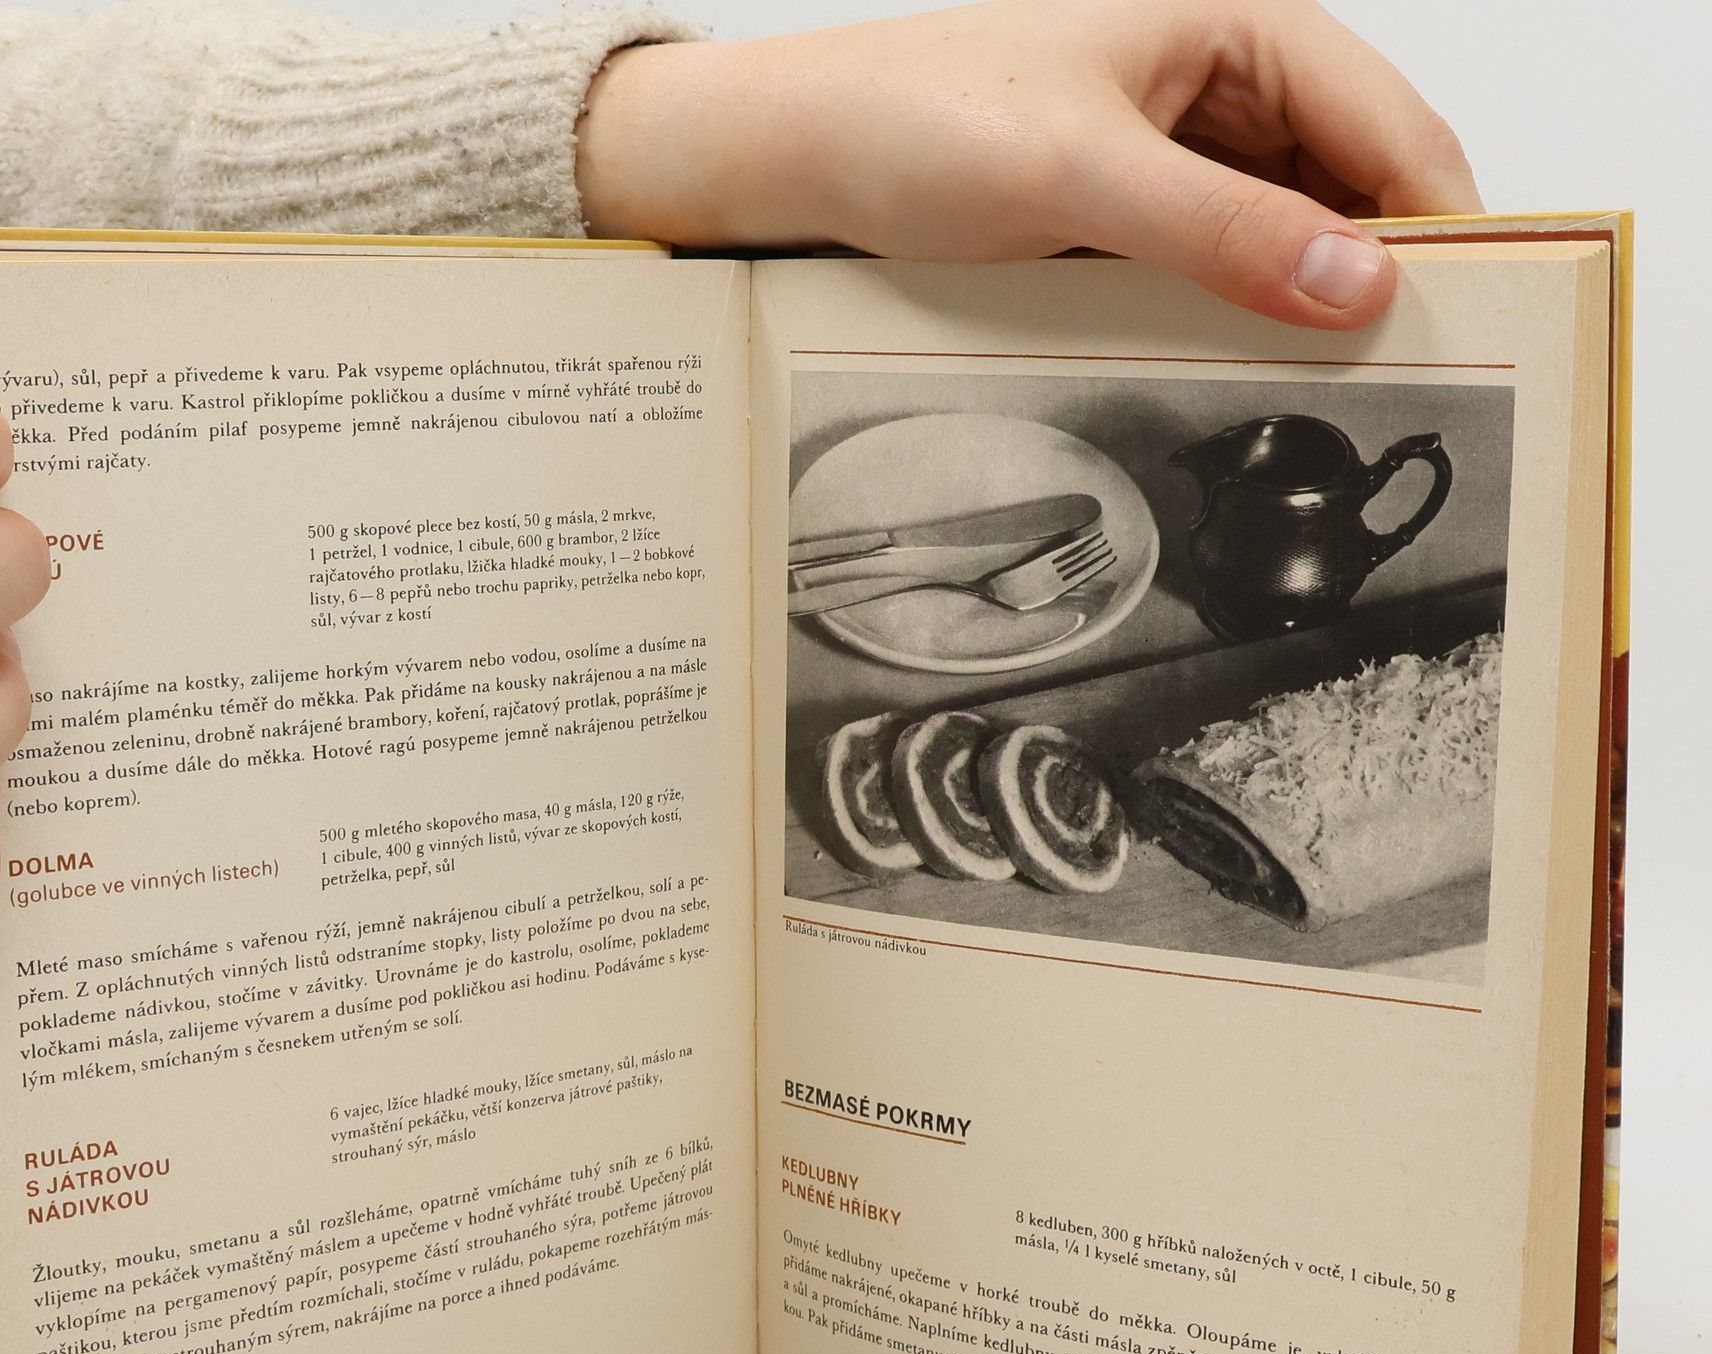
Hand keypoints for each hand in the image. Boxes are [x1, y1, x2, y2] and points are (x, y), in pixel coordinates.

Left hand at [580, 0, 1481, 327]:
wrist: (797, 156)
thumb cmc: (916, 120)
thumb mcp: (1081, 178)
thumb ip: (1222, 231)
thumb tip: (1357, 282)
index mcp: (1241, 28)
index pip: (1395, 128)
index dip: (1440, 228)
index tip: (1476, 326)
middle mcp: (1223, 85)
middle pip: (1353, 187)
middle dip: (1378, 278)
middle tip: (1402, 384)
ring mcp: (1177, 153)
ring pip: (1287, 236)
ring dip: (1305, 308)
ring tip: (1325, 395)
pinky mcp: (1130, 213)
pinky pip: (1217, 267)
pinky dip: (1237, 317)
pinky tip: (1238, 374)